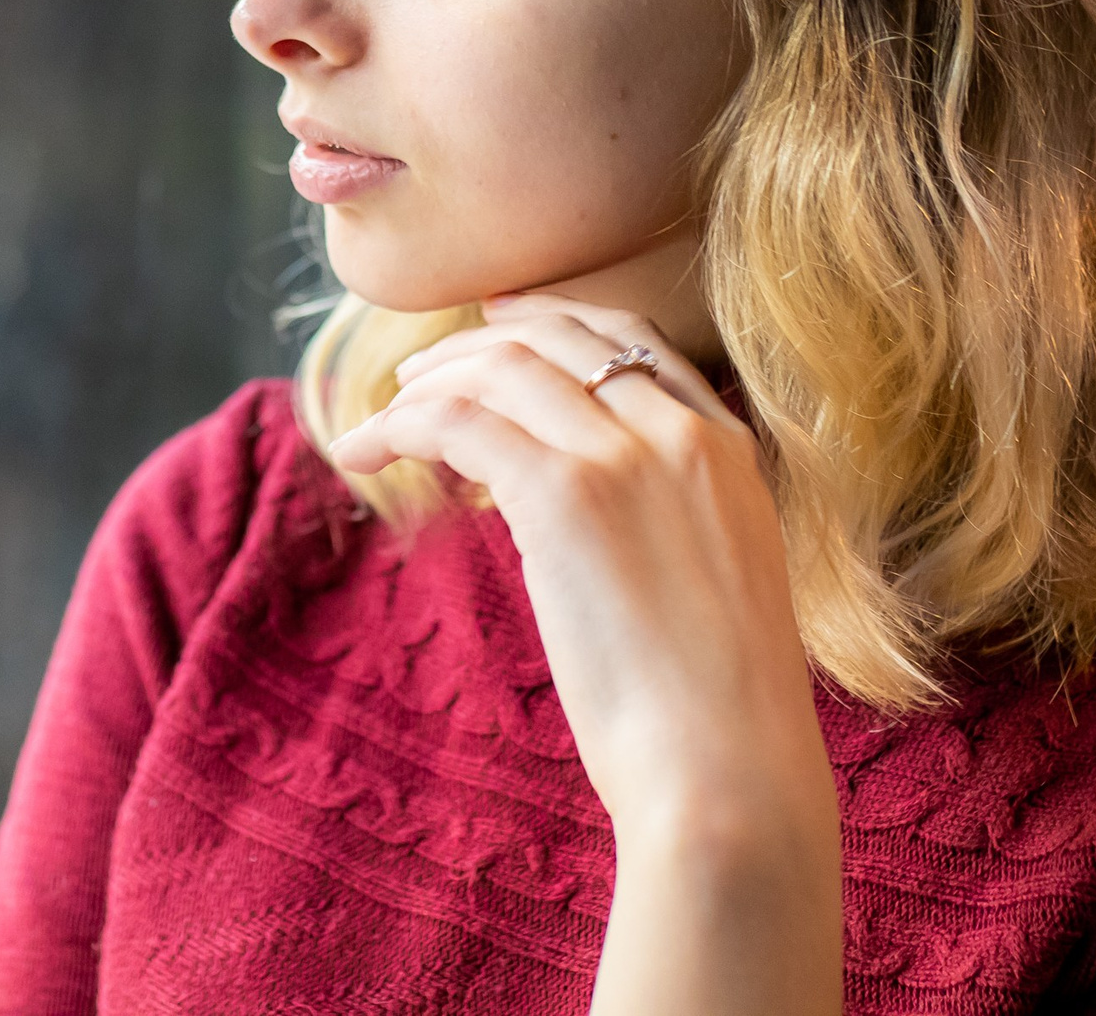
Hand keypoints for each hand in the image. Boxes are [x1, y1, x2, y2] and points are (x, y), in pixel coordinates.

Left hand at [327, 292, 840, 1014]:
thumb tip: (588, 513)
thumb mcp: (718, 576)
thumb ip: (669, 517)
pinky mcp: (564, 495)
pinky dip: (400, 426)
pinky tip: (367, 452)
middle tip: (421, 375)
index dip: (552, 327)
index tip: (496, 333)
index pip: (632, 342)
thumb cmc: (717, 709)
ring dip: (429, 383)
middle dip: (478, 344)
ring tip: (384, 415)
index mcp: (728, 448)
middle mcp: (681, 431)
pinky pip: (458, 423)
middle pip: (559, 337)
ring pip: (502, 368)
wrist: (728, 767)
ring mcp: (624, 456)